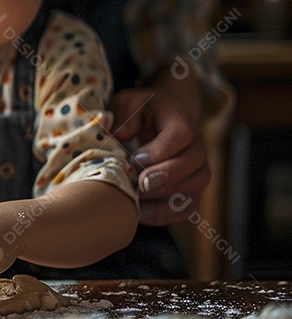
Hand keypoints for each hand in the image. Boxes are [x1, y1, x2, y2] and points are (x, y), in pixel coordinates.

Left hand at [112, 87, 209, 225]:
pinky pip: (188, 208)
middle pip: (195, 164)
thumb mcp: (129, 104)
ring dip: (165, 198)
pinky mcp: (191, 190)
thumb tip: (120, 136)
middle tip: (140, 183)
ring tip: (137, 200)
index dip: (161, 150)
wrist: (161, 121)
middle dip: (166, 176)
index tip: (136, 158)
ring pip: (195, 187)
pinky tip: (141, 214)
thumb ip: (124, 117)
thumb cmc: (141, 113)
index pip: (182, 134)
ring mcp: (197, 169)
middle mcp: (196, 146)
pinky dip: (167, 214)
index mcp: (180, 121)